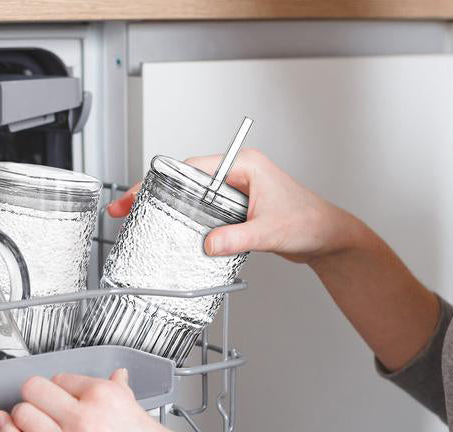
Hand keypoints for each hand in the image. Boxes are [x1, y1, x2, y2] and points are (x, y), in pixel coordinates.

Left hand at [0, 370, 212, 431]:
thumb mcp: (144, 412)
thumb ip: (120, 394)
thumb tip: (114, 379)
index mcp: (105, 396)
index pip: (62, 378)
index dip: (60, 387)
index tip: (60, 393)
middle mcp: (84, 418)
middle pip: (34, 390)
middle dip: (35, 394)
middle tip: (40, 403)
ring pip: (23, 416)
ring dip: (22, 415)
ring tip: (29, 419)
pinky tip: (5, 427)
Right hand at [107, 148, 361, 263]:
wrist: (327, 237)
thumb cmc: (310, 223)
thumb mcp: (270, 232)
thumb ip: (237, 238)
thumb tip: (207, 244)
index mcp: (244, 166)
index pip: (191, 168)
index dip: (160, 182)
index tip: (138, 195)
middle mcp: (237, 175)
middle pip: (184, 181)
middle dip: (153, 195)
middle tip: (125, 210)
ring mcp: (235, 193)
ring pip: (190, 198)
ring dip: (166, 209)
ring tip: (140, 222)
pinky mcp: (236, 212)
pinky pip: (202, 214)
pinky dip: (184, 222)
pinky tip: (170, 234)